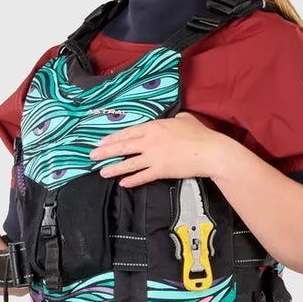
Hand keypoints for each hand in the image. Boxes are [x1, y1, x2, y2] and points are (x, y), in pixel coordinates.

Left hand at [89, 111, 227, 187]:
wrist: (210, 151)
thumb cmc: (200, 134)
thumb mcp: (184, 119)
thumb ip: (173, 119)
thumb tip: (172, 120)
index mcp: (154, 126)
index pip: (129, 132)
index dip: (113, 137)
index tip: (102, 141)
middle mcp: (150, 141)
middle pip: (123, 146)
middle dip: (106, 151)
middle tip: (92, 156)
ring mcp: (154, 156)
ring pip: (129, 163)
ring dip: (114, 168)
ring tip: (101, 172)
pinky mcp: (161, 170)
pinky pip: (142, 176)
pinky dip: (132, 180)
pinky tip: (122, 182)